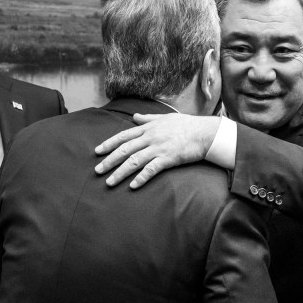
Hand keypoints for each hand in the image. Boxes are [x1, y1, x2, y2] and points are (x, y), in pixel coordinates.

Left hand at [94, 113, 219, 187]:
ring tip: (109, 182)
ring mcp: (159, 148)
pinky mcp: (168, 158)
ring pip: (134, 161)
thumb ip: (148, 118)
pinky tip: (133, 186)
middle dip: (109, 160)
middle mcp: (150, 138)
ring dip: (120, 172)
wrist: (204, 132)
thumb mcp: (165, 118)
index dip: (109, 144)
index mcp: (148, 128)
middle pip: (125, 150)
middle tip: (97, 170)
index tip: (97, 151)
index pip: (124, 136)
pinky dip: (141, 178)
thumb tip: (135, 117)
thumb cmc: (187, 125)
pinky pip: (151, 170)